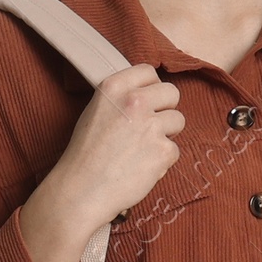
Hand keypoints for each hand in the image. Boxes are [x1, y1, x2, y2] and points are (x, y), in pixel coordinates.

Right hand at [19, 63, 184, 261]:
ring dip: (166, 135)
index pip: (149, 72)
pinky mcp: (163, 150)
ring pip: (178, 121)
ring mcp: (151, 125)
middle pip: (172, 92)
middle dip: (165, 109)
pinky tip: (141, 168)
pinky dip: (162, 161)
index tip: (147, 102)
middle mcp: (135, 101)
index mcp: (115, 87)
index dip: (151, 88)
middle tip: (150, 128)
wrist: (83, 189)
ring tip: (143, 150)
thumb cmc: (85, 155)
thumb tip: (147, 95)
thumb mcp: (95, 111)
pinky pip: (174, 150)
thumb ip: (121, 99)